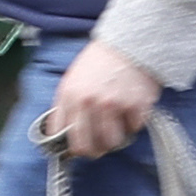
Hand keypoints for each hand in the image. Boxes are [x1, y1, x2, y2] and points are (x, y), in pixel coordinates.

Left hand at [44, 41, 160, 158]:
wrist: (128, 44)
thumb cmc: (99, 62)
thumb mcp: (72, 80)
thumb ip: (65, 105)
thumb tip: (60, 132)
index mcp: (69, 95)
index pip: (63, 133)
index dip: (70, 147)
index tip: (77, 150)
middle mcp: (89, 102)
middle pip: (87, 145)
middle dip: (93, 151)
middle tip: (99, 148)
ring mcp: (113, 105)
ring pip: (111, 142)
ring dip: (115, 139)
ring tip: (117, 127)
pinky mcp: (136, 106)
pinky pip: (134, 129)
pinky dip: (133, 124)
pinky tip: (131, 111)